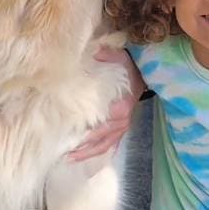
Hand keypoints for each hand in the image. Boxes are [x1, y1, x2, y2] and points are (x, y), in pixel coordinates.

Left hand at [68, 46, 144, 161]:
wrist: (145, 75)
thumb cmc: (130, 67)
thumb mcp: (121, 57)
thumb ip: (107, 55)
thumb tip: (95, 52)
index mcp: (121, 107)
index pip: (102, 123)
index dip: (87, 133)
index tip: (69, 138)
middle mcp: (122, 121)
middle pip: (100, 139)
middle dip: (83, 147)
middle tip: (63, 153)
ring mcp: (123, 128)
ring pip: (103, 145)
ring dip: (87, 153)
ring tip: (69, 158)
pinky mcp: (122, 130)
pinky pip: (109, 145)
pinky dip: (97, 152)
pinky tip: (83, 157)